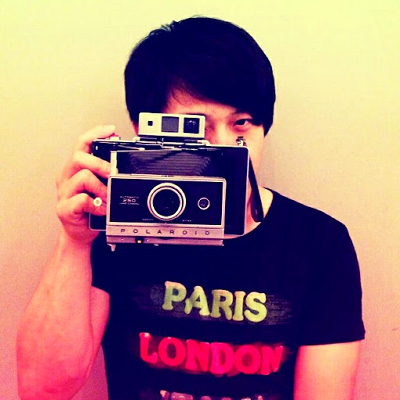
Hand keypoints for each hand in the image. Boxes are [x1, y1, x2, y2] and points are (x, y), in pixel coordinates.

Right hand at [56, 126, 114, 244]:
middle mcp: (67, 177)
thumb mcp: (99, 187)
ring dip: (101, 187)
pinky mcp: (65, 209)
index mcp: (75, 169)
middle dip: (100, 163)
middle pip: (79, 157)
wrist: (80, 233)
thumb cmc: (90, 209)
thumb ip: (106, 174)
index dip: (96, 134)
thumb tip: (122, 163)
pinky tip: (101, 209)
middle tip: (113, 173)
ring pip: (83, 177)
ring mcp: (64, 193)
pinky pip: (82, 200)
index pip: (82, 143)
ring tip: (108, 197)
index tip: (112, 130)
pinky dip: (96, 204)